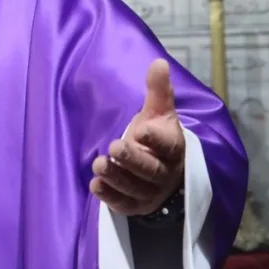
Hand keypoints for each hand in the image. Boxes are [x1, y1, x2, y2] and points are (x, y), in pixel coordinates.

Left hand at [90, 59, 185, 215]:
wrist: (163, 170)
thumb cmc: (157, 137)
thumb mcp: (158, 112)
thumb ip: (158, 90)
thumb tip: (159, 62)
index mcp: (173, 148)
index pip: (168, 145)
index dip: (156, 139)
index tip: (142, 130)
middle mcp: (165, 173)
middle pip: (150, 170)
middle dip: (132, 159)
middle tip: (113, 147)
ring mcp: (151, 192)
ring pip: (135, 188)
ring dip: (117, 177)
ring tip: (98, 164)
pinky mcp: (136, 206)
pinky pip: (124, 205)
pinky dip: (110, 197)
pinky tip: (95, 185)